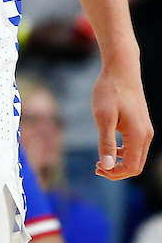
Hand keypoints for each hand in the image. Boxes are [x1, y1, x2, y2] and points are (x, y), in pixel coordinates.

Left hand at [92, 61, 152, 179]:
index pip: (132, 168)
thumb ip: (106, 143)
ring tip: (101, 160)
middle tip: (97, 167)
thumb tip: (106, 167)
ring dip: (120, 162)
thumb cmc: (110, 90)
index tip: (97, 167)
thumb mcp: (103, 117)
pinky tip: (110, 147)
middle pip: (136, 166)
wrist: (121, 69)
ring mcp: (145, 129)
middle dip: (117, 171)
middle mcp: (146, 135)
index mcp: (138, 135)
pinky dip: (123, 152)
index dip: (114, 173)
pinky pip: (135, 147)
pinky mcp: (141, 124)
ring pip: (136, 157)